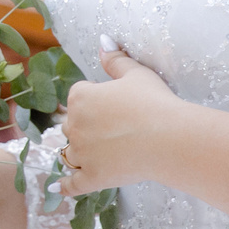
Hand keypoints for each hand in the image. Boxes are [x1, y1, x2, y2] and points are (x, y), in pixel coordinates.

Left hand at [57, 38, 228, 211]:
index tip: (117, 105)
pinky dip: (65, 186)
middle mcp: (74, 125)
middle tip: (115, 128)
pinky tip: (57, 187)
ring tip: (98, 152)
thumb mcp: (136, 74)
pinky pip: (72, 184)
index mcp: (80, 97)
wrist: (171, 138)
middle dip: (87, 126)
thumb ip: (115, 58)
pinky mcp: (92, 178)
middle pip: (71, 124)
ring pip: (71, 152)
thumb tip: (102, 40)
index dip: (96, 99)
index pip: (78, 95)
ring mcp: (82, 154)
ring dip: (79, 152)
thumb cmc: (155, 103)